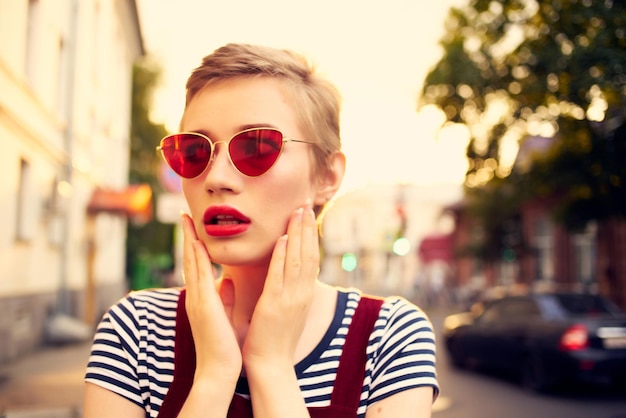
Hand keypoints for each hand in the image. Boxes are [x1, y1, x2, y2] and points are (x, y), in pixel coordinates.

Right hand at [181, 213, 241, 384]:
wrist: (219, 370)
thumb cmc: (223, 345)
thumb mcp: (223, 314)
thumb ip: (224, 295)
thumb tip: (227, 278)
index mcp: (201, 298)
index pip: (196, 265)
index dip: (194, 244)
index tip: (193, 226)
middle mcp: (195, 295)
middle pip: (189, 259)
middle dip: (187, 236)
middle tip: (184, 214)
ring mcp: (196, 299)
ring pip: (191, 262)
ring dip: (189, 240)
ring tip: (186, 219)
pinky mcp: (203, 305)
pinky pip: (200, 275)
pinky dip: (198, 257)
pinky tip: (198, 242)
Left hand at [242, 200, 318, 370]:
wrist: (270, 367)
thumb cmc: (273, 340)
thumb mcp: (284, 311)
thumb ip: (284, 290)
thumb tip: (281, 274)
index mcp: (303, 294)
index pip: (310, 259)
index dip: (310, 236)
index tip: (307, 216)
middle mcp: (302, 293)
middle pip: (309, 253)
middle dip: (308, 228)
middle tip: (306, 204)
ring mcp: (291, 299)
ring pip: (298, 259)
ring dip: (298, 234)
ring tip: (298, 211)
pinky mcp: (275, 305)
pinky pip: (281, 275)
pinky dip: (283, 255)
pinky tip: (283, 238)